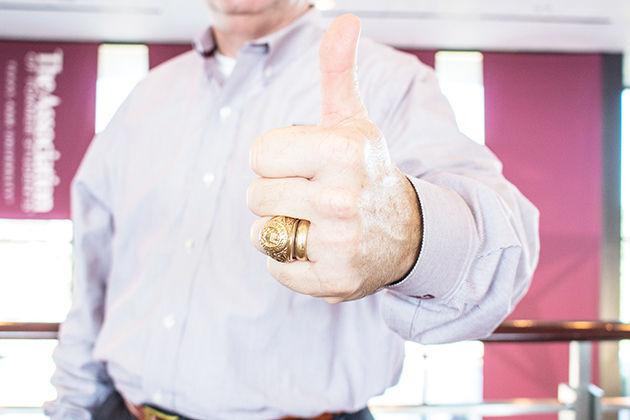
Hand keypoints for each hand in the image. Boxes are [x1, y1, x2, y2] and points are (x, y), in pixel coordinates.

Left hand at [248, 14, 421, 302]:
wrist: (406, 232)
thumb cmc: (367, 171)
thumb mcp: (354, 121)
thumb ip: (338, 72)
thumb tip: (344, 19)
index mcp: (340, 150)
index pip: (259, 154)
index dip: (278, 159)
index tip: (307, 165)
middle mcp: (341, 198)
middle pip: (255, 195)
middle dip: (277, 194)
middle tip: (314, 197)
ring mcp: (339, 243)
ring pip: (262, 234)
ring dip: (281, 229)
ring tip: (316, 223)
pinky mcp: (335, 280)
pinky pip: (277, 269)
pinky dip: (291, 262)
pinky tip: (322, 250)